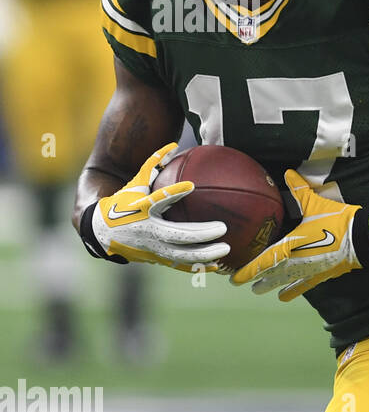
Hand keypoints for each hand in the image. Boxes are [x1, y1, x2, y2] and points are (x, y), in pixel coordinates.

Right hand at [83, 142, 228, 270]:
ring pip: (181, 254)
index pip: (157, 200)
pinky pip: (179, 264)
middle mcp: (147, 230)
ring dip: (204, 253)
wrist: (100, 233)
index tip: (191, 186)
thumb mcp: (134, 184)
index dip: (173, 192)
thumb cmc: (122, 203)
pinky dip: (198, 265)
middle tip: (223, 227)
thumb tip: (171, 145)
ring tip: (226, 249)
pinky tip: (217, 266)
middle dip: (201, 233)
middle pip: (177, 235)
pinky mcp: (156, 258)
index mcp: (142, 210)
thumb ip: (151, 165)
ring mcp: (152, 247)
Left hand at [230, 169, 365, 300]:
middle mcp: (295, 262)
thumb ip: (299, 189)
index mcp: (290, 245)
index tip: (233, 278)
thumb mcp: (315, 203)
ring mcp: (308, 271)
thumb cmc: (336, 220)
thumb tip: (288, 172)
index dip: (247, 271)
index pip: (262, 262)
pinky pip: (303, 287)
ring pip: (283, 283)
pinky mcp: (321, 275)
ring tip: (259, 290)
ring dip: (270, 286)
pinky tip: (284, 297)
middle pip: (269, 275)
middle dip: (255, 279)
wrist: (361, 237)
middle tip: (240, 283)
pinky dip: (292, 292)